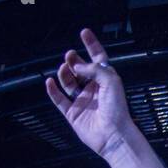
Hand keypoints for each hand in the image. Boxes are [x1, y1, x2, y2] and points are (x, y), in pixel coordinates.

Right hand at [45, 28, 134, 159]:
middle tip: (70, 56)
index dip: (92, 45)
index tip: (84, 32)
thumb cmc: (117, 109)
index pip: (98, 59)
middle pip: (80, 70)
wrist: (113, 134)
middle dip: (74, 61)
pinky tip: (50, 82)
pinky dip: (53, 90)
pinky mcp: (73, 113)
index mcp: (106, 81)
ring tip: (64, 68)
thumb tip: (77, 66)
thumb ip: (94, 69)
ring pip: (69, 83)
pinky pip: (59, 100)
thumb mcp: (111, 81)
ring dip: (64, 73)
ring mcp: (83, 101)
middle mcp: (94, 90)